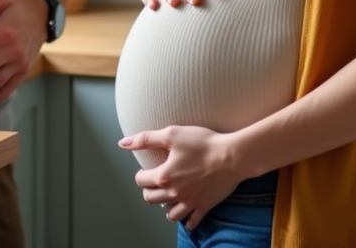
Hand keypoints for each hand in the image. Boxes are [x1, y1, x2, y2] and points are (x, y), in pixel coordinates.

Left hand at [119, 125, 242, 230]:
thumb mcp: (171, 134)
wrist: (232, 156)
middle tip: (154, 184)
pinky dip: (188, 221)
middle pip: (152, 199)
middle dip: (149, 191)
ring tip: (168, 199)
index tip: (146, 170)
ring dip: (166, 207)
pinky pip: (193, 220)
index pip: (141, 181)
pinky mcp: (205, 205)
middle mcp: (175, 192)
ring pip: (170, 214)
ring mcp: (190, 201)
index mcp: (164, 176)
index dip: (141, 175)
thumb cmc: (203, 143)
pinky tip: (187, 220)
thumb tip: (123, 143)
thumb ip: (145, 139)